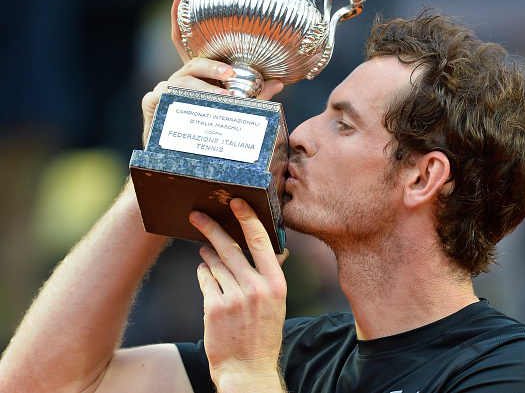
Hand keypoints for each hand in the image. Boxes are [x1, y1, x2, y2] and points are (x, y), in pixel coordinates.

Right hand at [141, 0, 283, 144]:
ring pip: (183, 83)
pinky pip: (169, 100)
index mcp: (195, 76)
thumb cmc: (208, 131)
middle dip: (212, 68)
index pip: (185, 42)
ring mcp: (163, 90)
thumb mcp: (234, 111)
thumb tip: (279, 83)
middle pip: (192, 65)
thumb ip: (254, 96)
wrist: (179, 160)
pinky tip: (195, 112)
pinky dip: (186, 105)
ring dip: (206, 91)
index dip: (181, 17)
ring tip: (224, 100)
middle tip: (230, 77)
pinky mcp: (152, 104)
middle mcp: (177, 79)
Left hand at [190, 198, 288, 390]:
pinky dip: (203, 273)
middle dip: (210, 227)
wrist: (247, 370)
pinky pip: (204, 279)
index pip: (261, 242)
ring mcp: (234, 298)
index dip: (247, 218)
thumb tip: (279, 250)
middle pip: (229, 247)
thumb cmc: (262, 334)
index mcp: (276, 284)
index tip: (236, 202)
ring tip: (205, 251)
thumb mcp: (276, 303)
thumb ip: (273, 274)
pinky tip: (206, 274)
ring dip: (206, 254)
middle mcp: (256, 288)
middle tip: (197, 215)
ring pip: (213, 263)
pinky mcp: (214, 308)